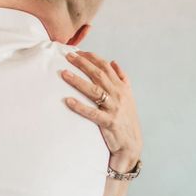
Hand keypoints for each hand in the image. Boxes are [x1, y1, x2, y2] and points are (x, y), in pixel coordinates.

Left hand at [61, 51, 142, 171]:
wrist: (132, 144)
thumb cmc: (127, 119)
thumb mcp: (129, 96)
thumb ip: (122, 78)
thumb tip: (114, 61)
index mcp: (122, 87)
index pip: (106, 67)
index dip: (92, 58)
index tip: (78, 52)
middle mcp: (119, 95)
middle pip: (99, 75)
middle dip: (83, 64)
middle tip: (68, 56)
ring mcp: (114, 108)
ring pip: (94, 91)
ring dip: (78, 81)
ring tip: (64, 74)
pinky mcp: (109, 122)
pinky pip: (92, 112)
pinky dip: (80, 106)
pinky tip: (68, 101)